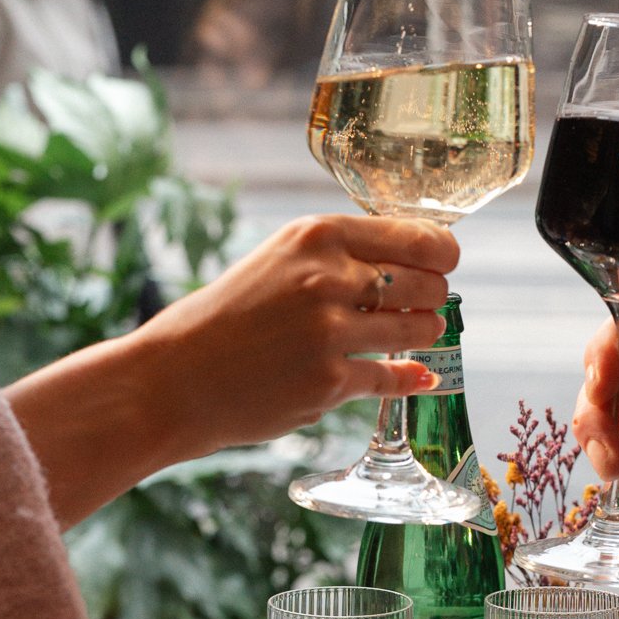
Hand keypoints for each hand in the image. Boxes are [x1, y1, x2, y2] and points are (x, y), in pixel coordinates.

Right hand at [8, 213, 458, 525]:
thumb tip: (412, 258)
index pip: (416, 236)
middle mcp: (327, 277)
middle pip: (427, 282)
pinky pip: (393, 377)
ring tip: (414, 336)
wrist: (174, 378)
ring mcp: (330, 332)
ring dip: (424, 335)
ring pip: (418, 329)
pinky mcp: (329, 382)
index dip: (442, 253)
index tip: (444, 262)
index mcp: (316, 235)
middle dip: (433, 296)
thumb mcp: (278, 261)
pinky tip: (418, 376)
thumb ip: (338, 255)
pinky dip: (410, 378)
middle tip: (423, 306)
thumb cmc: (226, 318)